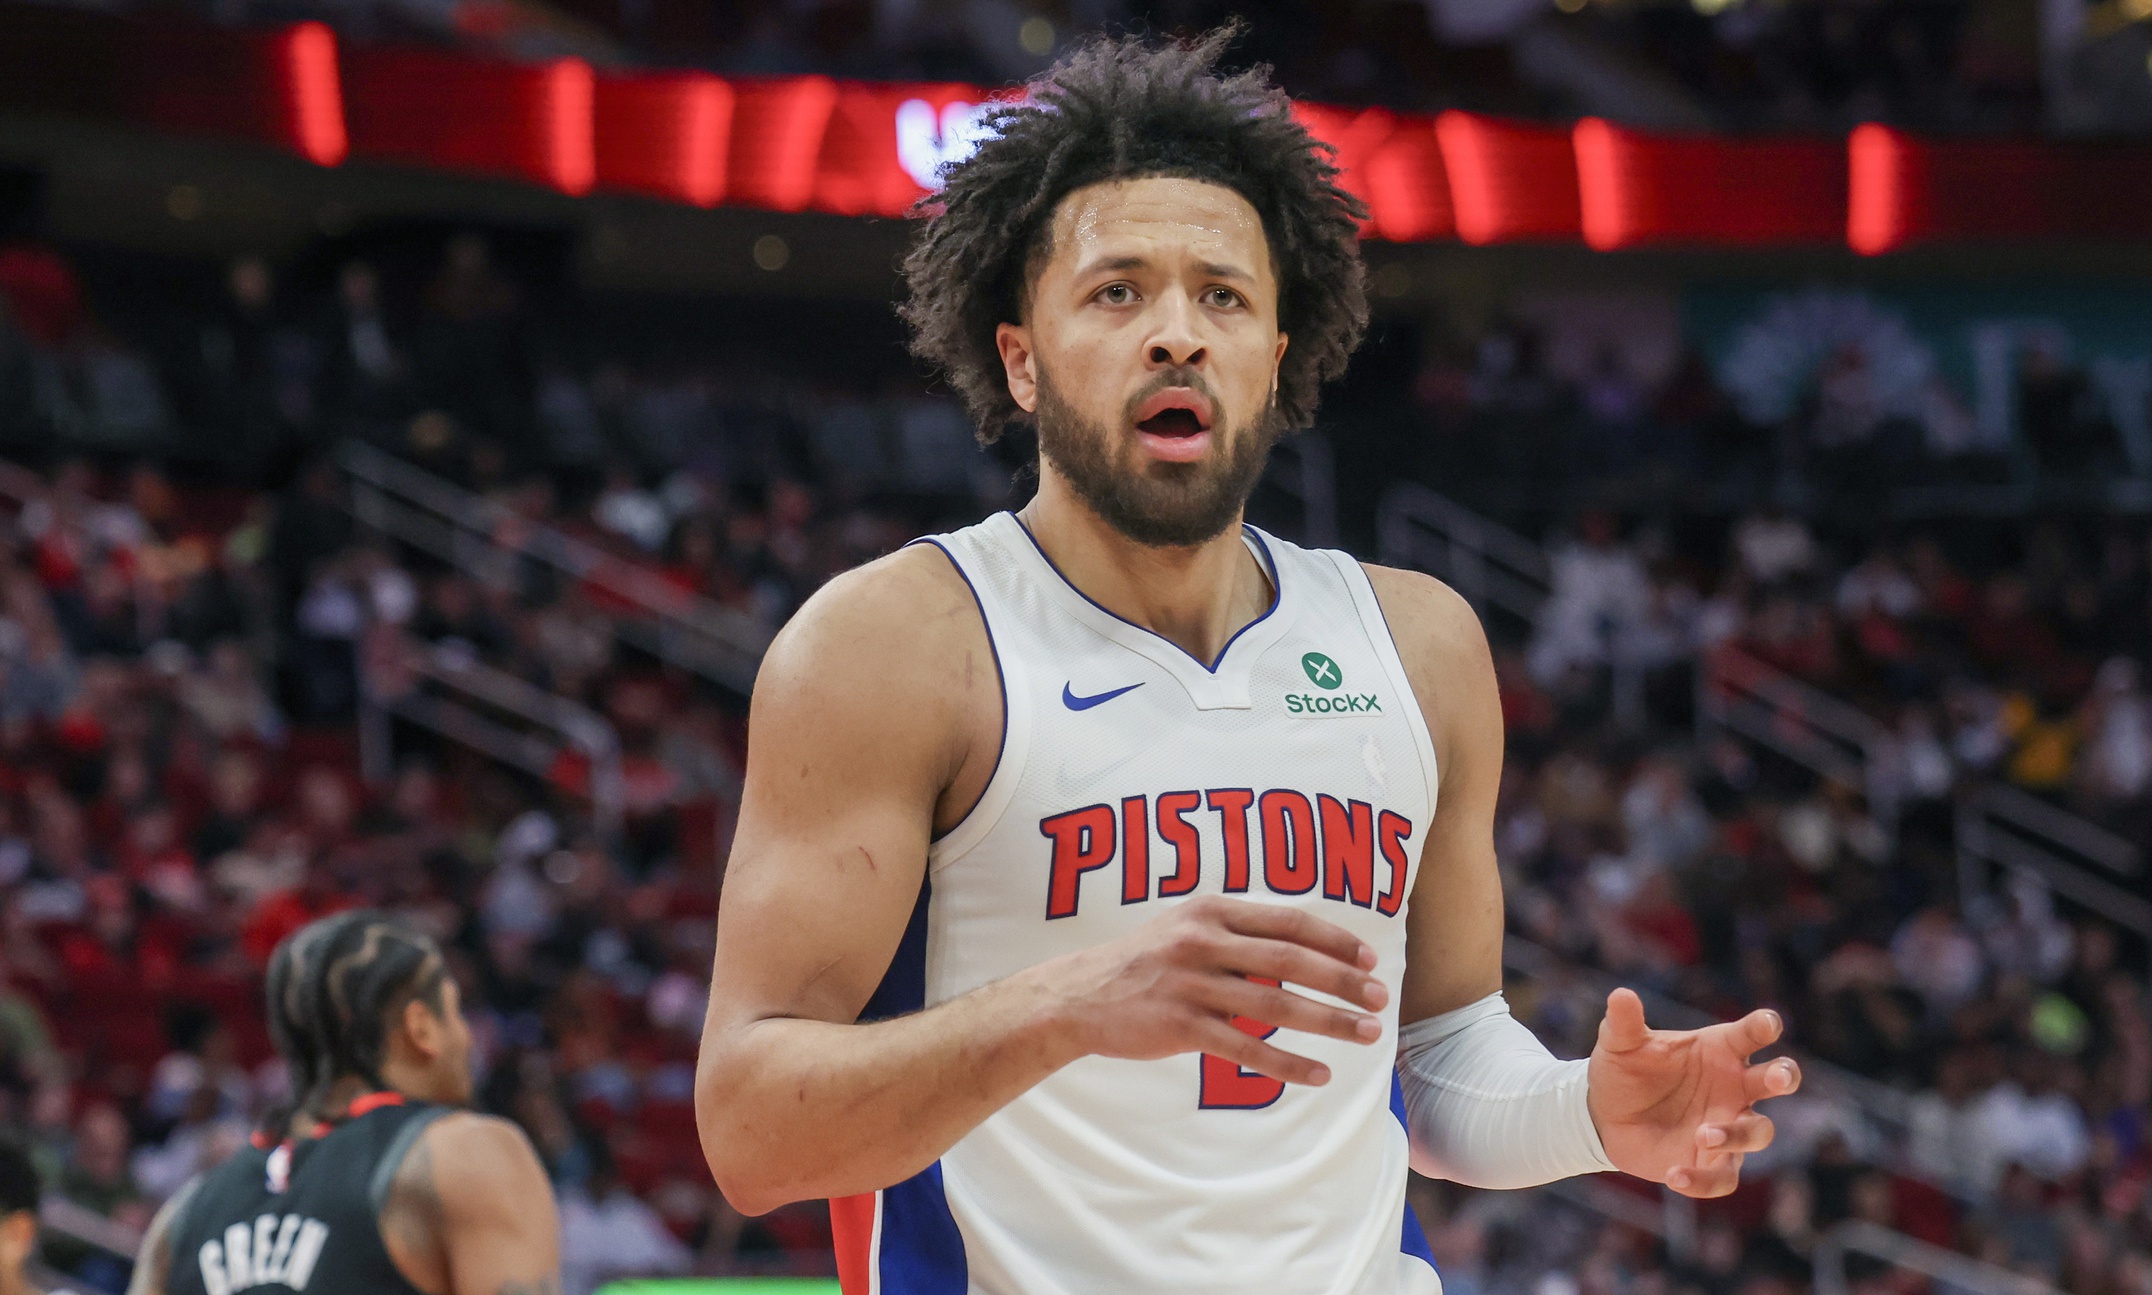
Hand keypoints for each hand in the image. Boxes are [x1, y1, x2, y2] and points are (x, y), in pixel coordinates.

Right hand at [1031, 896, 1388, 1085]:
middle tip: (1380, 999)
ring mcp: (1190, 984)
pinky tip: (1318, 1075)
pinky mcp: (1179, 1025)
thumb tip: (1301, 948)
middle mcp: (1202, 941)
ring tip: (1365, 1035)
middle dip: (1342, 980)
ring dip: (1327, 1020)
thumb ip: (1236, 933)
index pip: (1287, 921)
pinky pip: (1245, 1047)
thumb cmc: (1141, 962)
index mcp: (1211, 911)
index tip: (1368, 959)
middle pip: (1290, 960)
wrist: (1077, 995)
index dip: (1333, 939)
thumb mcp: (1184, 927)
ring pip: (1274, 1004)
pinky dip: (1286, 1063)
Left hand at [1586, 988, 1801, 1197]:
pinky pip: (1723, 1177)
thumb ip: (1623, 1022)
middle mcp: (1734, 1087)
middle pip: (1777, 1080)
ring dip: (1738, 1134)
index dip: (1764, 1026)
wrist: (1603, 1114)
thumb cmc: (1624, 1070)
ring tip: (1703, 1133)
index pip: (1751, 1034)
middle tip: (1778, 1078)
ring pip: (1758, 1132)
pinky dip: (1703, 1179)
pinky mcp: (1712, 1161)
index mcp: (1719, 1049)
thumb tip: (1621, 994)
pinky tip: (1675, 1174)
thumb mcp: (1618, 1043)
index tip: (1768, 1025)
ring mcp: (1728, 1125)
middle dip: (1784, 1077)